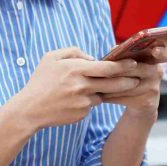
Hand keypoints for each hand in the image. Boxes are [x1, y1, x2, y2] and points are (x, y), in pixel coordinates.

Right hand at [10, 47, 140, 130]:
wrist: (29, 109)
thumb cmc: (40, 81)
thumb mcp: (51, 58)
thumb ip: (74, 52)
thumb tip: (93, 57)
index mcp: (76, 69)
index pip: (107, 67)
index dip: (123, 66)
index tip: (134, 63)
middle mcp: (81, 86)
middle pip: (113, 84)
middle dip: (127, 81)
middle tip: (136, 79)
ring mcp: (82, 102)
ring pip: (102, 95)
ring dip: (102, 91)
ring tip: (91, 87)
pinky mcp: (81, 114)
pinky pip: (91, 105)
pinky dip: (88, 101)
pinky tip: (74, 100)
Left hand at [102, 45, 166, 119]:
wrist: (141, 103)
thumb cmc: (131, 76)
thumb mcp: (131, 63)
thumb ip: (125, 54)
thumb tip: (114, 49)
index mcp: (155, 59)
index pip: (166, 53)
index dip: (162, 51)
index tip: (155, 51)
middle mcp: (157, 72)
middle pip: (135, 68)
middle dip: (116, 70)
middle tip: (102, 70)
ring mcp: (153, 88)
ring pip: (127, 84)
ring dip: (109, 84)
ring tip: (96, 83)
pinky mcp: (147, 102)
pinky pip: (124, 97)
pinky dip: (110, 96)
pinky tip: (101, 95)